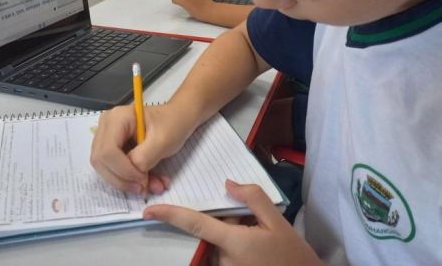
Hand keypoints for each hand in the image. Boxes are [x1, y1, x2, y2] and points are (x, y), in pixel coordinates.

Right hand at [91, 103, 194, 195]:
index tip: (144, 180)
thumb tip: (133, 175)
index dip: (123, 170)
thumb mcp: (163, 141)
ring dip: (127, 183)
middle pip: (101, 162)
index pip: (107, 151)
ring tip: (153, 184)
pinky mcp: (111, 149)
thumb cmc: (172, 124)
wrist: (176, 119)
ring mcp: (106, 138)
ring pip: (105, 169)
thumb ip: (144, 157)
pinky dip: (130, 180)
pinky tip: (150, 181)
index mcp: (117, 118)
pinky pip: (113, 169)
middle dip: (123, 179)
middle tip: (145, 187)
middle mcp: (106, 126)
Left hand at [144, 180, 320, 265]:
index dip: (169, 215)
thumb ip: (253, 198)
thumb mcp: (277, 221)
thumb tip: (228, 184)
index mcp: (233, 242)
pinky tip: (253, 253)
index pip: (194, 224)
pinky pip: (221, 259)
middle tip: (251, 228)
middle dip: (222, 225)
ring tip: (256, 242)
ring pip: (215, 247)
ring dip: (228, 239)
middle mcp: (223, 261)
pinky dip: (231, 250)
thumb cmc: (292, 255)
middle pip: (208, 235)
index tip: (148, 211)